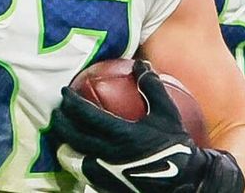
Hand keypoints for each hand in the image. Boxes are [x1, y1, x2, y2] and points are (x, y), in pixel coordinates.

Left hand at [48, 60, 244, 192]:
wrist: (186, 181)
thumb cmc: (176, 146)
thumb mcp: (167, 113)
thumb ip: (152, 87)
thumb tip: (140, 64)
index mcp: (122, 135)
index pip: (86, 116)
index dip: (71, 103)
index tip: (64, 93)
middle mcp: (110, 155)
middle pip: (73, 137)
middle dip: (61, 123)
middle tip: (57, 112)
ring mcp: (107, 174)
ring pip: (75, 157)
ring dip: (64, 143)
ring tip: (62, 133)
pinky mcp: (108, 186)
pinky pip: (85, 173)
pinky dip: (78, 160)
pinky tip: (78, 153)